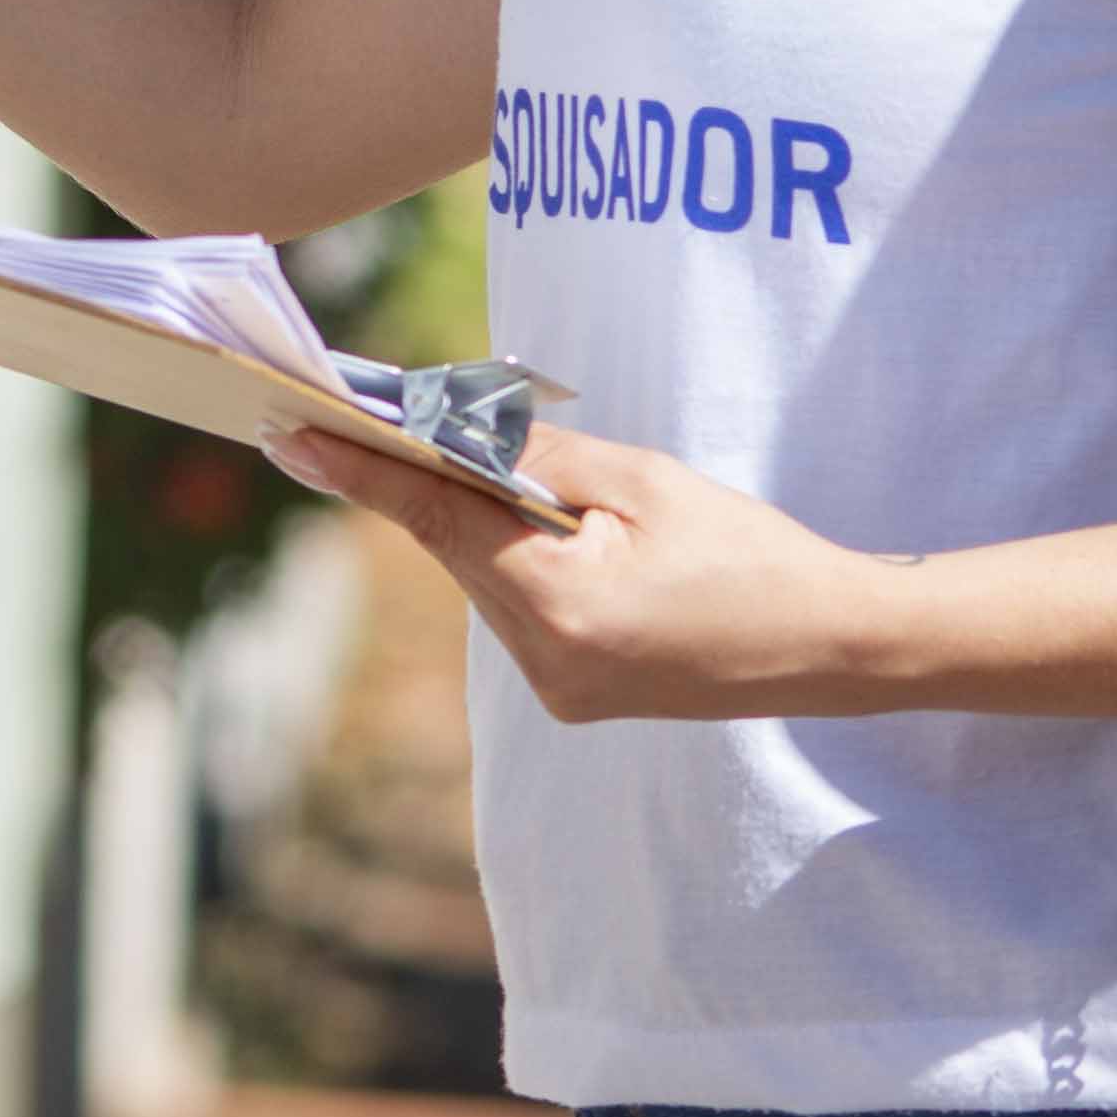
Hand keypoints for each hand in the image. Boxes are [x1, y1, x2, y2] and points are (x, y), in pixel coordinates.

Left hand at [268, 422, 913, 721]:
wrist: (827, 644)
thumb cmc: (749, 550)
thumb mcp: (646, 480)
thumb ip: (541, 453)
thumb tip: (449, 426)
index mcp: (563, 602)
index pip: (438, 519)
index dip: (361, 470)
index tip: (289, 435)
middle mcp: (546, 661)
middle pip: (458, 550)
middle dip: (421, 483)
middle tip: (351, 418)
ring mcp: (559, 690)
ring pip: (487, 581)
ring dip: (479, 523)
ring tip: (469, 461)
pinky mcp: (576, 698)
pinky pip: (520, 612)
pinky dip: (518, 562)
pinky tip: (546, 529)